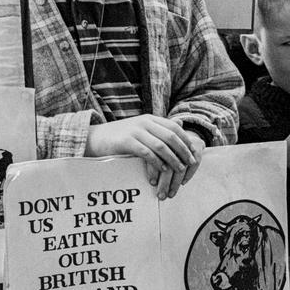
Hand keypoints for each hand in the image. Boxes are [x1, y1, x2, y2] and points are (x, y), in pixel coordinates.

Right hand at [84, 115, 203, 198]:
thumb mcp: (141, 128)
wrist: (95, 138)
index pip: (174, 127)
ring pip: (161, 145)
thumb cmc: (120, 136)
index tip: (193, 153)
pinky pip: (147, 152)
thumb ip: (159, 127)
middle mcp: (144, 122)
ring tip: (179, 169)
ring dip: (173, 158)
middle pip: (170, 136)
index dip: (185, 140)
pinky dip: (157, 162)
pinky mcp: (126, 142)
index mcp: (149, 118)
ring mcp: (135, 131)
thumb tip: (181, 124)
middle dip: (183, 150)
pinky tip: (163, 170)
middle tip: (190, 163)